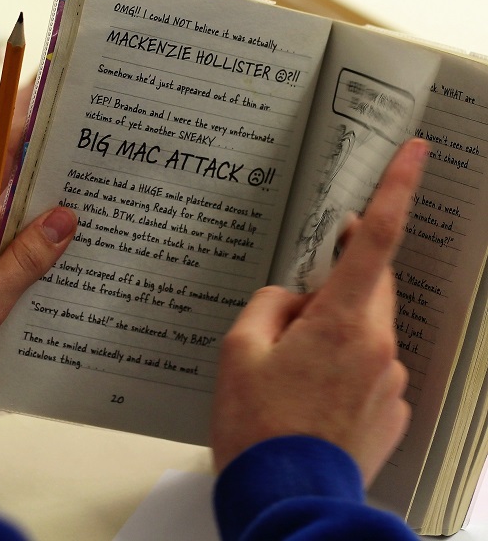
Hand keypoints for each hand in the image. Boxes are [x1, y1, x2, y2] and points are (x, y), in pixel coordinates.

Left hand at [0, 138, 76, 373]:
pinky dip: (38, 244)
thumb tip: (68, 218)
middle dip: (53, 174)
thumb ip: (25, 260)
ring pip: (17, 216)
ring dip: (50, 213)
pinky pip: (12, 244)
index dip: (29, 132)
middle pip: (12, 183)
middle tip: (100, 168)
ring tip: (99, 205)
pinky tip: (71, 251)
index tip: (66, 119)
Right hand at [210, 138, 427, 485]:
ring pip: (365, 329)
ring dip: (332, 332)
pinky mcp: (391, 411)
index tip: (416, 152)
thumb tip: (293, 297)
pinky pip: (369, 368)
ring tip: (289, 372)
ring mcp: (390, 382)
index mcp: (341, 322)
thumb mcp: (239, 349)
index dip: (397, 190)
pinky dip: (342, 367)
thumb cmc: (257, 427)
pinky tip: (308, 397)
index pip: (375, 239)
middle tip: (290, 311)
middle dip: (334, 286)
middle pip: (366, 287)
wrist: (288, 501)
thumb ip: (270, 303)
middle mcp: (378, 346)